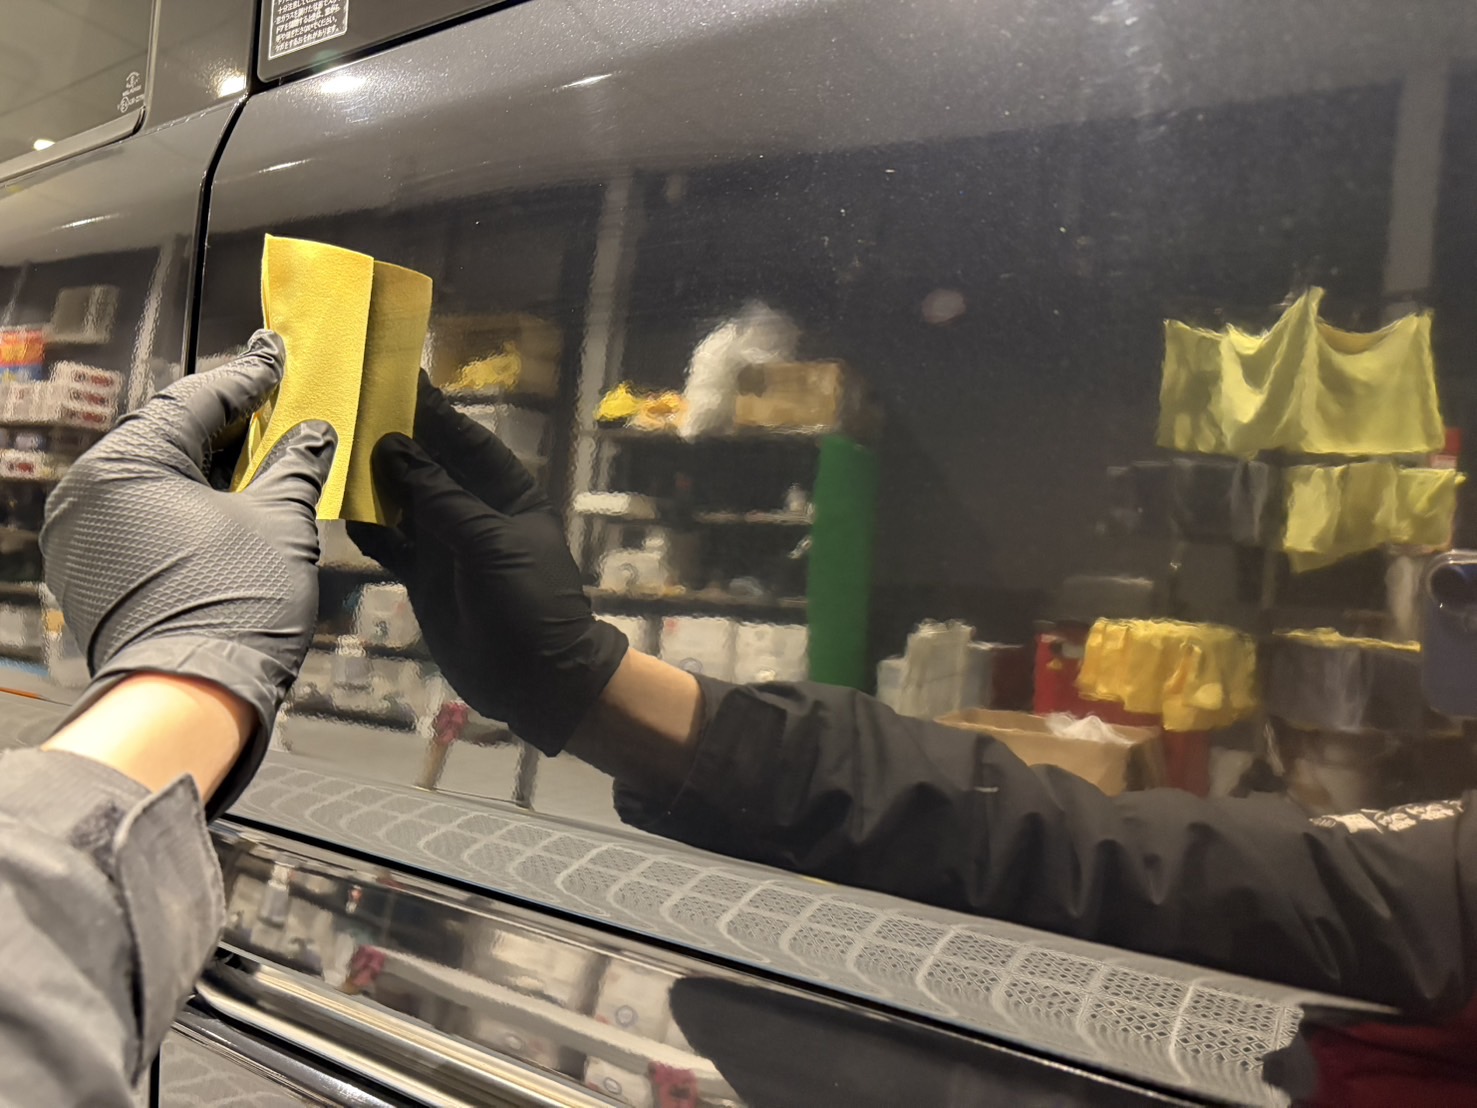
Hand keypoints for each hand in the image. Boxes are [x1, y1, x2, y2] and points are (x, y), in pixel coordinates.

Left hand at [41, 331, 335, 814]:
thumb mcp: (279, 521)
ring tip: (259, 457)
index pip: (195, 399)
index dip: (246, 380)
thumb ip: (295, 466)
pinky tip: (227, 504)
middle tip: (273, 406)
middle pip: (167, 433)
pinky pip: (138, 512)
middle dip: (225, 422)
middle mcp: (89, 490)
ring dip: (206, 463)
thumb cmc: (230, 607)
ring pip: (152, 474)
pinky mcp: (90, 568)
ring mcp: (82, 532)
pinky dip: (182, 500)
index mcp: (127, 462)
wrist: (190, 696)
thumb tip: (313, 435)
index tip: (276, 362)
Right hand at [347, 375, 626, 753]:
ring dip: (374, 481)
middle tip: (350, 403)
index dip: (436, 411)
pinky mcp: (425, 576)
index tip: (399, 378)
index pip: (467, 439)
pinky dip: (370, 530)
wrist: (536, 676)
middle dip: (396, 439)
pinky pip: (392, 543)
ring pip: (405, 501)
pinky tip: (339, 510)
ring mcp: (448, 544)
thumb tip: (396, 447)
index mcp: (508, 492)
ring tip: (333, 448)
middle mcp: (475, 511)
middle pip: (431, 465)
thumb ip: (440, 496)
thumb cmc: (530, 601)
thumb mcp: (488, 542)